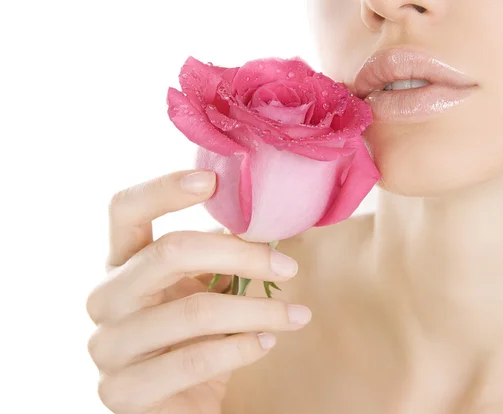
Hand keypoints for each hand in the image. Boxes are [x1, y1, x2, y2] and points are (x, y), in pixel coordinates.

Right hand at [86, 170, 311, 413]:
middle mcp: (105, 298)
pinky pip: (194, 360)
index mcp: (122, 264)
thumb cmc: (197, 337)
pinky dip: (242, 348)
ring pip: (193, 310)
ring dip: (257, 310)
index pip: (125, 210)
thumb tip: (259, 221)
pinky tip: (268, 342)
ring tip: (297, 314)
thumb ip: (217, 256)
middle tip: (287, 265)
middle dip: (240, 254)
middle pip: (168, 252)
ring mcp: (107, 346)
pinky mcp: (122, 392)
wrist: (182, 405)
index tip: (214, 180)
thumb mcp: (204, 288)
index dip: (164, 188)